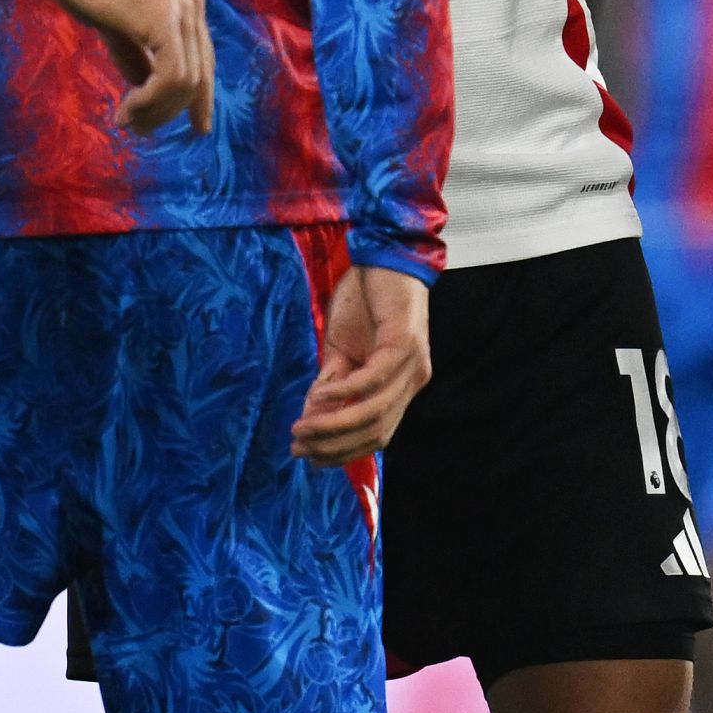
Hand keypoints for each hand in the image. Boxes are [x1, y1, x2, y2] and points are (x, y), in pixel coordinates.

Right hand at [40, 0, 215, 135]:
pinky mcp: (162, 16)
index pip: (204, 59)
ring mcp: (181, 7)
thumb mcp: (115, 21)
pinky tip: (130, 106)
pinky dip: (153, 100)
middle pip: (199, 75)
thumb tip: (141, 85)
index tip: (198, 127)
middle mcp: (192, 3)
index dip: (201, 98)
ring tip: (128, 120)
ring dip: (157, 110)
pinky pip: (172, 76)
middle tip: (137, 127)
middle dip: (169, 111)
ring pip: (187, 81)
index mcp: (186, 0)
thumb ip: (133, 51)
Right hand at [291, 259, 433, 463]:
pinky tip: (318, 395)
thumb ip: (331, 382)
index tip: (308, 456)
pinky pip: (372, 379)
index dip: (343, 452)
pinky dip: (344, 392)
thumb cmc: (365, 301)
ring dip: (335, 424)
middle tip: (299, 447)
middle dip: (335, 446)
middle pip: (376, 432)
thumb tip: (310, 416)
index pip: (376, 435)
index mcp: (402, 388)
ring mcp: (412, 365)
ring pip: (375, 411)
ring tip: (303, 428)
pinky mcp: (404, 344)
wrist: (384, 256)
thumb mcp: (341, 348)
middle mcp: (413, 382)